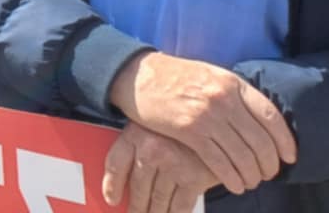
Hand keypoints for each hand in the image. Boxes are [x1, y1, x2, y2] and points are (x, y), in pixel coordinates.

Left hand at [103, 123, 218, 212]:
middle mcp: (152, 149)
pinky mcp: (194, 178)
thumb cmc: (181, 128)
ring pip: (158, 200)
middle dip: (136, 207)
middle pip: (137, 188)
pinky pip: (179, 207)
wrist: (217, 125)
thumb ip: (138, 147)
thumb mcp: (155, 126)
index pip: (115, 164)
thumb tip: (123, 178)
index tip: (112, 200)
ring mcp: (173, 165)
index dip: (111, 185)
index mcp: (136, 134)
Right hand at [109, 51, 295, 195]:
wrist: (136, 74)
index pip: (271, 116)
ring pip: (242, 155)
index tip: (289, 157)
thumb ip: (234, 95)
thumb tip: (260, 121)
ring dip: (251, 175)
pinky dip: (232, 177)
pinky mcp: (189, 130)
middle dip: (269, 164)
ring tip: (251, 182)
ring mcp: (206, 115)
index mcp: (232, 83)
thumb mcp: (210, 75)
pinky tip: (235, 184)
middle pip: (260, 141)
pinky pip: (219, 162)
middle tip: (268, 175)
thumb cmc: (174, 77)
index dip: (284, 141)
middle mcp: (223, 98)